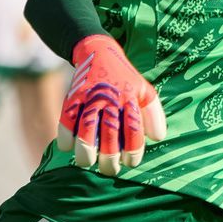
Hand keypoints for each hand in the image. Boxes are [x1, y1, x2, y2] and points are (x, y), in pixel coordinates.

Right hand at [56, 34, 166, 174]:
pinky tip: (68, 146)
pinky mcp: (72, 98)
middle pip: (109, 138)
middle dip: (109, 161)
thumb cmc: (125, 80)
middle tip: (109, 169)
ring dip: (86, 154)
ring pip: (85, 134)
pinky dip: (65, 138)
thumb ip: (153, 115)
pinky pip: (65, 123)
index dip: (133, 153)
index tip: (130, 162)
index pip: (134, 133)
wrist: (99, 52)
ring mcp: (89, 100)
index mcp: (130, 101)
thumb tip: (157, 138)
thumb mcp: (145, 91)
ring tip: (88, 162)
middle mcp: (110, 101)